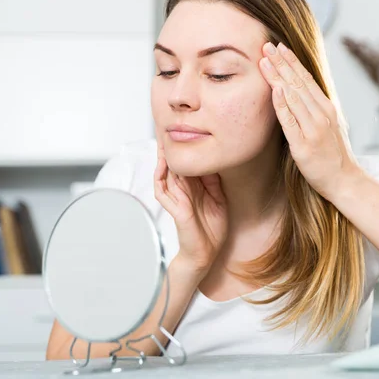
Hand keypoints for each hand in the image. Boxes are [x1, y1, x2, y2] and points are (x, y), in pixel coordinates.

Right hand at [153, 138, 227, 273]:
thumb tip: (212, 161)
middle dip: (171, 146)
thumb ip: (213, 181)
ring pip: (165, 173)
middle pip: (173, 163)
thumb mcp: (218, 198)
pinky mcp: (174, 209)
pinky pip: (161, 190)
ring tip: (163, 139)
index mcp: (193, 187)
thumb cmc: (211, 228)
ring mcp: (176, 198)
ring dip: (163, 157)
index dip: (184, 147)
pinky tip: (162, 165)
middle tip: (170, 126)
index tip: (186, 129)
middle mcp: (182, 190)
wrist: (207, 252)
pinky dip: (160, 177)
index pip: (186, 162)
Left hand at [258, 42, 361, 200]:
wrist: (344, 180)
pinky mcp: (304, 145)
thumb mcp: (327, 125)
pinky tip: (276, 91)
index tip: (278, 47)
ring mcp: (313, 129)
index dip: (291, 62)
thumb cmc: (333, 154)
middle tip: (267, 45)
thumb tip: (298, 92)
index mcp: (326, 108)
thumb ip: (314, 108)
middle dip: (281, 63)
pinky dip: (283, 105)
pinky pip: (291, 122)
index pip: (306, 79)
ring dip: (278, 77)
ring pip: (293, 97)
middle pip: (298, 83)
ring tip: (265, 60)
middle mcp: (322, 114)